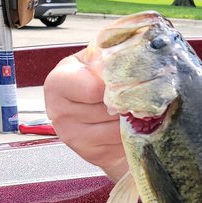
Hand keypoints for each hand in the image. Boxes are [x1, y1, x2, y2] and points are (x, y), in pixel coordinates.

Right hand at [44, 46, 128, 180]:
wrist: (99, 108)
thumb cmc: (100, 79)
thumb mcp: (100, 57)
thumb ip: (112, 51)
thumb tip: (137, 49)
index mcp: (58, 82)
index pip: (93, 88)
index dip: (118, 84)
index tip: (131, 81)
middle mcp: (58, 111)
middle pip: (109, 109)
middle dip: (129, 101)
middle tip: (142, 94)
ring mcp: (72, 136)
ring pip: (117, 127)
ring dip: (134, 118)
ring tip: (136, 108)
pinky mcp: (90, 153)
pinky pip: (121, 142)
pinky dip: (132, 133)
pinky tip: (130, 124)